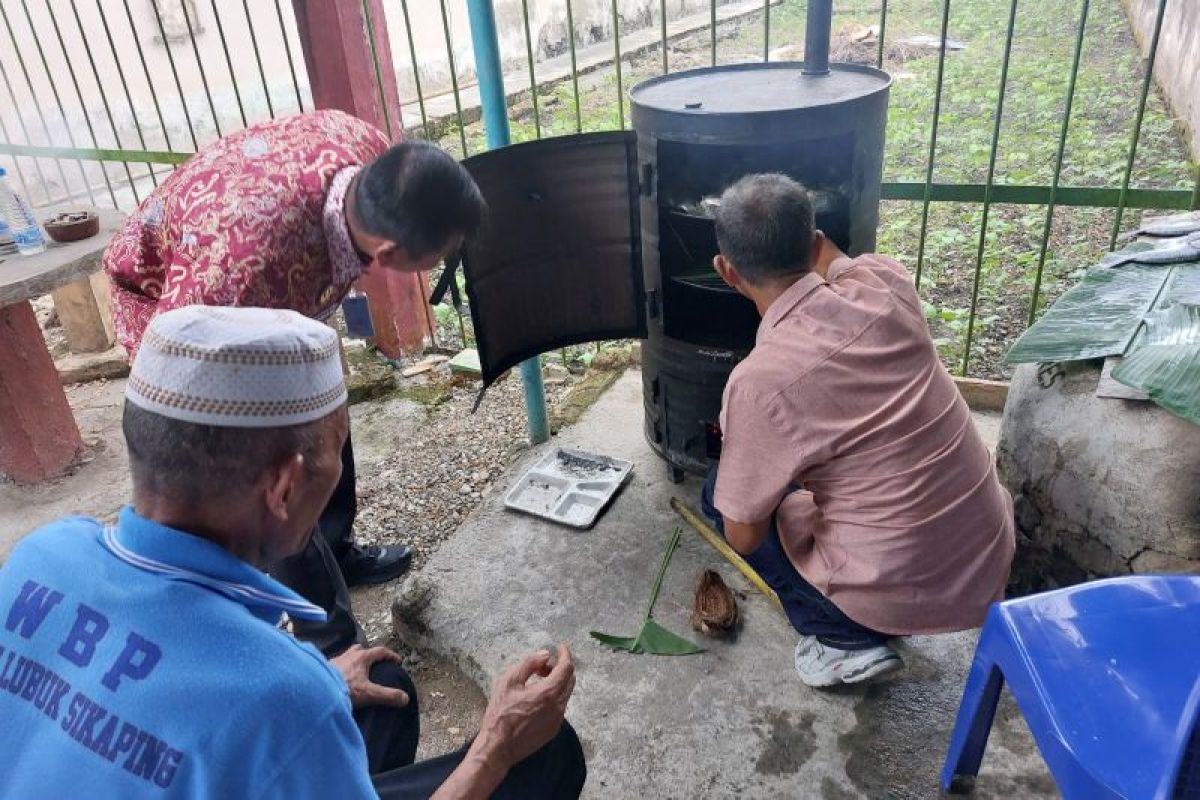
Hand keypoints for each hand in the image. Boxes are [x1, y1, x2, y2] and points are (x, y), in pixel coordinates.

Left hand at [329, 644, 409, 708]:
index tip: (397, 661)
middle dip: (369, 654)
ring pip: (347, 656)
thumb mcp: (369, 694)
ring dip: (353, 660)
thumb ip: (388, 696)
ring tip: (357, 672)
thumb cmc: (344, 690)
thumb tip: (405, 698)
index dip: (391, 656)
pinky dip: (342, 669)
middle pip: (361, 649)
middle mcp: (348, 655)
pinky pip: (336, 665)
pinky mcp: (324, 669)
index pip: (380, 651)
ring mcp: (335, 661)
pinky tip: (341, 679)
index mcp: (361, 657)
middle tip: (374, 663)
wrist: (316, 692)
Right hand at [475, 643, 575, 770]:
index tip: (561, 646)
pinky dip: (553, 696)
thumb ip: (529, 664)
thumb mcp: (509, 681)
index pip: (567, 668)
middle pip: (569, 680)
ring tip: (536, 681)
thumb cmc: (500, 713)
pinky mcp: (553, 730)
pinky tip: (535, 699)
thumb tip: (546, 655)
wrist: (498, 747)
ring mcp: (557, 720)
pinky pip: (559, 707)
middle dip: (560, 668)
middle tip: (541, 666)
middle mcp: (558, 706)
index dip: (566, 654)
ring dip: (556, 682)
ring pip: (565, 694)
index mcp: (548, 693)